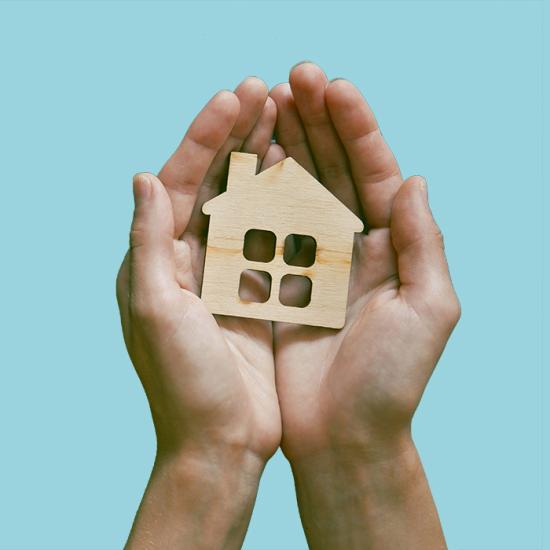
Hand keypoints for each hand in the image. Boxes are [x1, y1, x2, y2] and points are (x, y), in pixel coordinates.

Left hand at [116, 78, 282, 548]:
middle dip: (237, 137)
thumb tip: (140, 176)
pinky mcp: (257, 293)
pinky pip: (274, 239)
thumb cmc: (184, 385)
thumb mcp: (153, 312)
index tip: (234, 97)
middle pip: (214, 183)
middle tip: (266, 92)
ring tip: (288, 120)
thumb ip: (146, 244)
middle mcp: (188, 260)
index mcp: (158, 259)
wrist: (221, 442)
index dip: (205, 137)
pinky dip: (288, 207)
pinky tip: (307, 177)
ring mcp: (226, 274)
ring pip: (246, 204)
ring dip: (265, 162)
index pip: (178, 181)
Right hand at [270, 63, 459, 547]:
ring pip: (301, 192)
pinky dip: (260, 196)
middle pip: (338, 172)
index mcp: (395, 248)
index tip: (333, 88)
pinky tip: (248, 161)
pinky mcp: (283, 282)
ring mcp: (316, 262)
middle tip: (295, 78)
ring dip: (287, 147)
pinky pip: (269, 230)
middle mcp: (358, 248)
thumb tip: (416, 178)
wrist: (343, 435)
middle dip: (319, 124)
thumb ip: (425, 242)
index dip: (358, 129)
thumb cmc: (392, 381)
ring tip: (268, 104)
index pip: (378, 173)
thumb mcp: (429, 309)